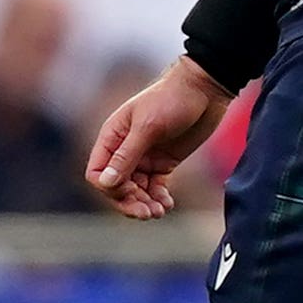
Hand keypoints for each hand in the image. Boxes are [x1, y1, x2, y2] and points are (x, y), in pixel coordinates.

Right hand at [82, 56, 229, 220]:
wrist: (205, 90)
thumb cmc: (172, 99)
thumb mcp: (148, 126)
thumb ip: (126, 155)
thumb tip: (105, 182)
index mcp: (113, 136)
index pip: (97, 172)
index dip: (109, 187)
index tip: (131, 189)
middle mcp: (125, 149)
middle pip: (115, 187)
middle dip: (128, 202)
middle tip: (147, 212)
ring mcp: (144, 157)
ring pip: (135, 191)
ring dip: (144, 203)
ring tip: (160, 211)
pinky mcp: (163, 163)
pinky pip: (154, 188)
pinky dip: (158, 198)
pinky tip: (168, 203)